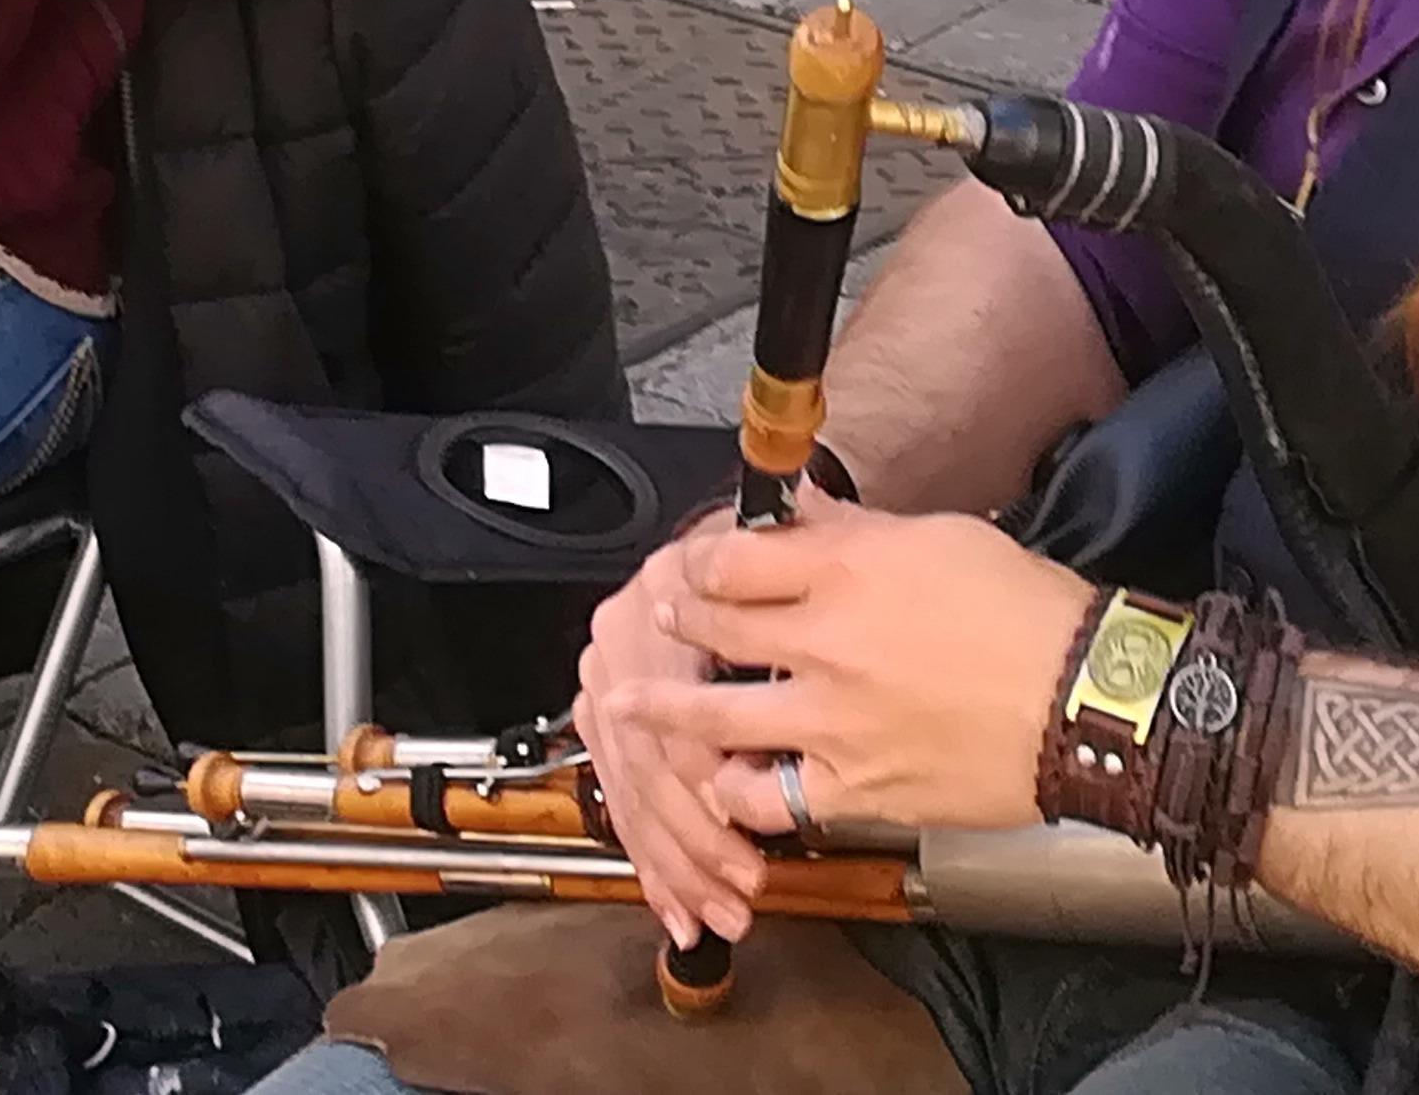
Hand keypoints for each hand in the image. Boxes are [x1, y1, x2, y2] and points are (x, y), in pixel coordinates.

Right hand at [575, 507, 762, 951]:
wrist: (750, 509)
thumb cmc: (779, 539)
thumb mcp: (803, 540)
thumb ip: (800, 554)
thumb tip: (811, 550)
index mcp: (670, 586)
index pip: (676, 703)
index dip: (711, 769)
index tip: (747, 813)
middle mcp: (629, 631)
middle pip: (651, 754)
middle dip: (696, 834)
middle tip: (743, 883)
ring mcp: (611, 676)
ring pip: (631, 787)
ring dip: (678, 857)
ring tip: (719, 909)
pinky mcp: (608, 716)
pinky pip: (621, 794)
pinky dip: (652, 856)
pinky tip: (676, 905)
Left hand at [595, 499, 1092, 925]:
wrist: (1087, 705)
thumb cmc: (1028, 614)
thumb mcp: (938, 537)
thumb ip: (852, 526)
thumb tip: (797, 506)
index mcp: (847, 571)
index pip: (733, 558)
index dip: (699, 560)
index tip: (690, 566)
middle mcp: (826, 645)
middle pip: (712, 629)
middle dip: (676, 623)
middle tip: (658, 622)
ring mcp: (833, 723)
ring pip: (715, 721)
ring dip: (665, 714)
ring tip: (630, 709)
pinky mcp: (855, 789)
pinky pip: (770, 801)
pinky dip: (740, 795)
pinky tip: (725, 786)